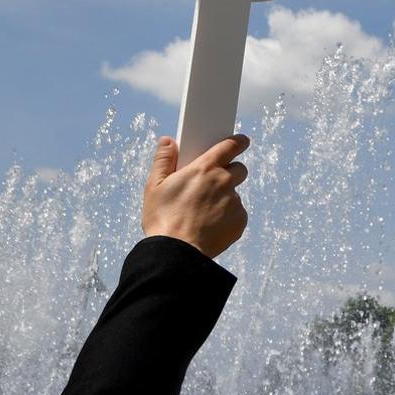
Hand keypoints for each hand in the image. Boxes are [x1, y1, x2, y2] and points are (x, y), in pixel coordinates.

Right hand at [142, 135, 249, 257]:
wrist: (176, 252)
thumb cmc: (163, 218)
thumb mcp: (154, 186)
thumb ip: (163, 160)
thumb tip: (168, 142)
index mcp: (205, 168)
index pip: (230, 146)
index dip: (237, 142)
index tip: (240, 141)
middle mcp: (224, 182)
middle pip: (239, 169)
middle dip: (229, 172)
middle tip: (212, 184)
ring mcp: (234, 202)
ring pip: (235, 194)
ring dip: (225, 197)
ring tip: (203, 211)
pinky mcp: (240, 221)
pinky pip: (237, 213)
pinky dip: (227, 216)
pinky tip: (208, 224)